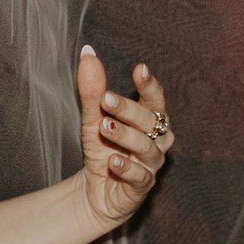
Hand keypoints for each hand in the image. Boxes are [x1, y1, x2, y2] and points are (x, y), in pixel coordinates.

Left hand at [75, 44, 172, 230]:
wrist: (95, 191)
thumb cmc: (102, 149)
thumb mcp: (93, 118)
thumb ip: (93, 90)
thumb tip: (87, 52)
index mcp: (148, 120)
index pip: (155, 100)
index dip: (150, 85)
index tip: (140, 69)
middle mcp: (156, 140)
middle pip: (150, 121)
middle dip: (129, 110)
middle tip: (106, 99)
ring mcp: (150, 165)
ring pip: (147, 148)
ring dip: (126, 136)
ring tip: (105, 127)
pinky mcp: (142, 187)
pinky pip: (140, 177)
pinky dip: (126, 168)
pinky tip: (112, 162)